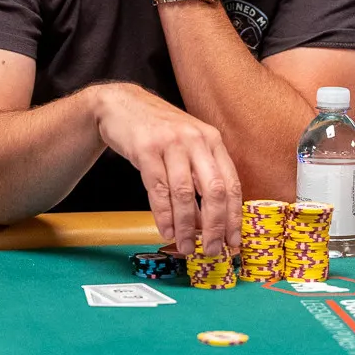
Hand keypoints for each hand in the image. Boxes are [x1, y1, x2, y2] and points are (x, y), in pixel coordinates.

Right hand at [91, 84, 241, 255]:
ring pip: (184, 193)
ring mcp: (170, 143)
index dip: (234, 217)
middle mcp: (195, 139)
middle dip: (215, 226)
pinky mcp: (146, 149)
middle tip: (213, 250)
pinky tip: (166, 229)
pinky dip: (163, 214)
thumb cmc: (158, 130)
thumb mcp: (188, 143)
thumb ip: (201, 174)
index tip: (233, 242)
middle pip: (213, 190)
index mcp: (212, 140)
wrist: (121, 104)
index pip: (231, 183)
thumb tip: (211, 221)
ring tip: (185, 246)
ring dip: (186, 226)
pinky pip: (158, 189)